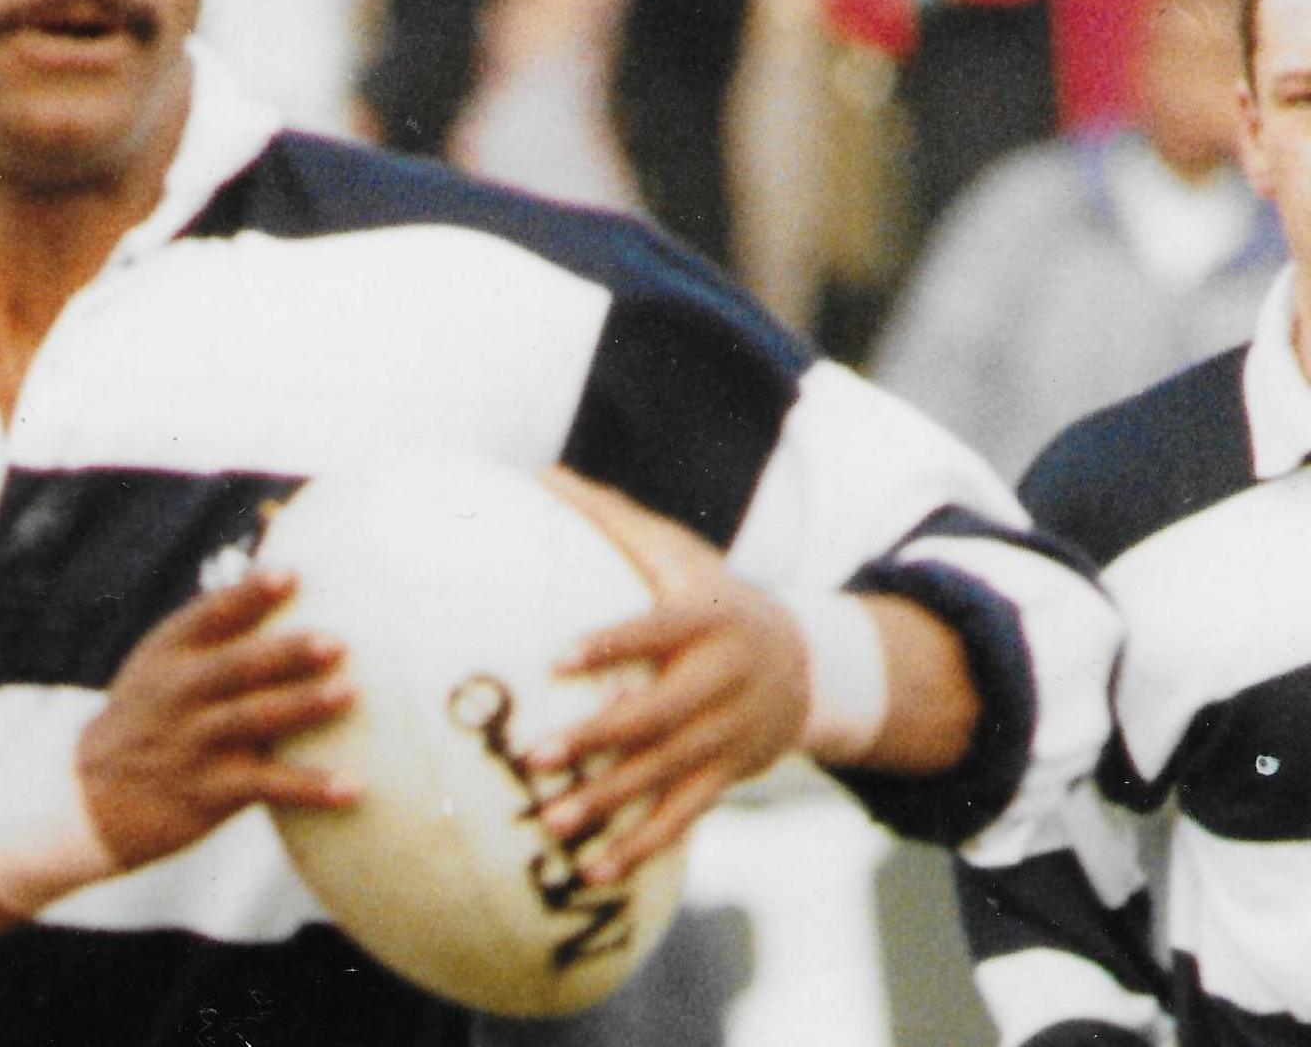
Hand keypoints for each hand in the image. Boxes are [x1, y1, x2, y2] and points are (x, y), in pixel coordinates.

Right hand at [77, 569, 359, 869]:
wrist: (92, 800)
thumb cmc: (146, 718)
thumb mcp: (159, 666)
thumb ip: (212, 631)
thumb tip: (283, 575)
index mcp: (167, 653)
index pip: (209, 615)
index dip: (250, 594)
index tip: (292, 575)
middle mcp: (179, 693)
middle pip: (237, 666)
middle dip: (286, 652)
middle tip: (336, 641)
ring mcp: (193, 743)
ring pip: (253, 719)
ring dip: (303, 706)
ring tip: (349, 693)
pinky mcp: (208, 792)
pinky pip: (266, 786)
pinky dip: (310, 787)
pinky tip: (352, 786)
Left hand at [526, 470, 809, 884]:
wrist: (809, 661)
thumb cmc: (715, 596)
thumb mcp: (679, 552)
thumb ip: (612, 519)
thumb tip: (540, 474)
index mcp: (706, 620)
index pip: (655, 631)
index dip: (611, 644)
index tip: (555, 658)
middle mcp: (722, 681)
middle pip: (659, 715)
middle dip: (599, 739)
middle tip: (537, 756)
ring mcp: (730, 734)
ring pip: (667, 775)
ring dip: (610, 802)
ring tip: (549, 825)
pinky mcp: (728, 774)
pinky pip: (684, 815)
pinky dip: (642, 846)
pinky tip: (594, 871)